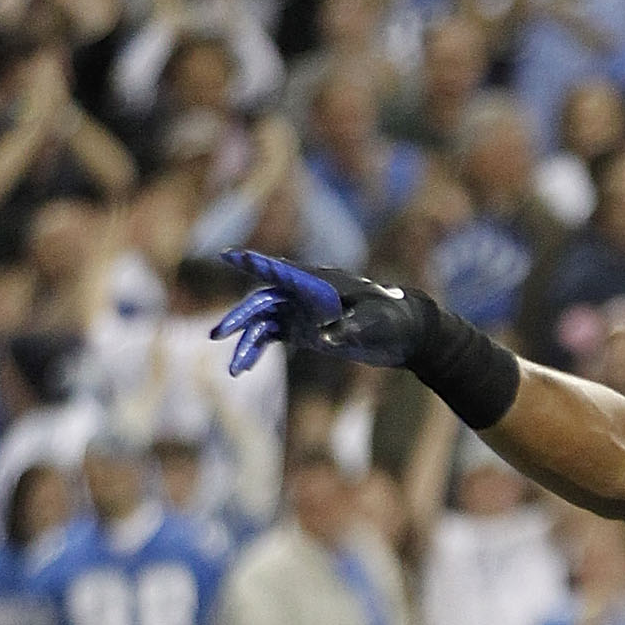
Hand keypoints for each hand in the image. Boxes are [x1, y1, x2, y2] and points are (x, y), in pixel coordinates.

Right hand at [213, 254, 438, 376]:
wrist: (406, 333)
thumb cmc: (392, 320)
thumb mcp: (375, 323)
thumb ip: (349, 327)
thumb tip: (324, 338)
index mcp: (319, 283)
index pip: (281, 270)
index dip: (254, 263)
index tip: (228, 255)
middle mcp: (305, 294)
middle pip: (263, 300)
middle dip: (240, 317)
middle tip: (219, 334)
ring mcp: (302, 312)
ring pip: (263, 322)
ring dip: (246, 342)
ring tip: (235, 369)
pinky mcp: (305, 330)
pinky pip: (272, 336)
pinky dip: (257, 349)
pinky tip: (244, 367)